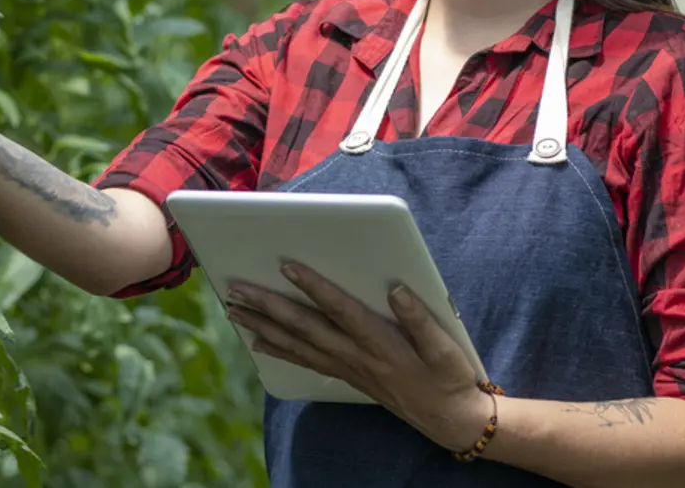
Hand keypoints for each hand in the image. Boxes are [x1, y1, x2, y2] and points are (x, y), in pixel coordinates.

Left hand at [226, 263, 493, 451]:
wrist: (448, 419)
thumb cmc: (448, 378)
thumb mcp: (445, 349)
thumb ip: (420, 319)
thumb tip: (397, 289)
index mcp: (380, 344)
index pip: (340, 310)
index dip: (314, 287)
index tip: (287, 266)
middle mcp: (356, 356)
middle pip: (305, 327)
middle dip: (269, 306)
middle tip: (237, 289)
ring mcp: (348, 367)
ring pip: (298, 344)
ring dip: (263, 326)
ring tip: (235, 310)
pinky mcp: (346, 375)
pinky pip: (305, 361)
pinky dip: (280, 350)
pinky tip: (259, 342)